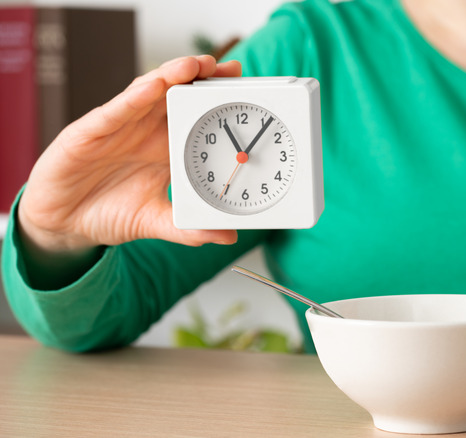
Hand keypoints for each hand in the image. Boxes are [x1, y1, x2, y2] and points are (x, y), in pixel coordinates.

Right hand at [18, 56, 241, 270]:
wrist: (63, 225)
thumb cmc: (109, 213)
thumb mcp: (155, 222)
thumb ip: (189, 229)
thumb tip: (229, 237)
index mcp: (165, 147)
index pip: (195, 116)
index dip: (216, 101)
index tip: (244, 88)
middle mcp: (144, 131)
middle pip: (176, 95)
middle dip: (201, 78)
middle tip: (229, 68)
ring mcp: (117, 128)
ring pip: (147, 93)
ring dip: (172, 76)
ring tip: (196, 65)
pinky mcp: (88, 133)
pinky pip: (114, 111)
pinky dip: (133, 98)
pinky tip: (153, 86)